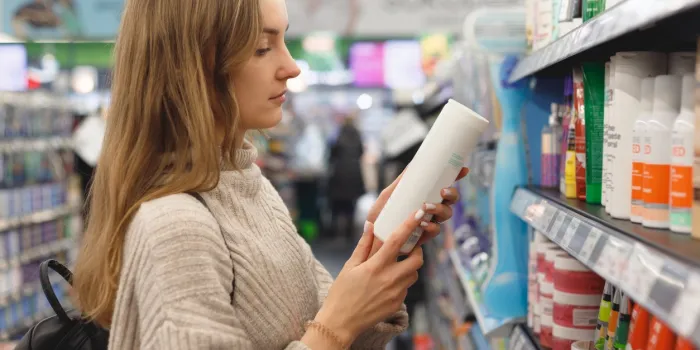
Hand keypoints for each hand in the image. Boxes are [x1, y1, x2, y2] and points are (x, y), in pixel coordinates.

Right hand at [312, 210, 424, 344]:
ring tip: (395, 266)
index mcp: (376, 266)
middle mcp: (389, 279)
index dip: (410, 225)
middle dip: (417, 250)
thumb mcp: (349, 266)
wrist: (341, 323)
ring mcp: (396, 293)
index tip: (419, 213)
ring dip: (409, 266)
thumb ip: (364, 245)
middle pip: (417, 259)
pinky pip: (407, 288)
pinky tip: (387, 283)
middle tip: (408, 248)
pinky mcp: (398, 304)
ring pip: (414, 274)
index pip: (398, 241)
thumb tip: (370, 225)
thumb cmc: (341, 293)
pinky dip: (401, 281)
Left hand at [366, 167, 468, 254]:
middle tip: (442, 192)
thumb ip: (400, 182)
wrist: (371, 237)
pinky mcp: (424, 236)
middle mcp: (430, 208)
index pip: (444, 184)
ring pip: (446, 214)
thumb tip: (411, 166)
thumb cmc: (379, 215)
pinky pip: (435, 230)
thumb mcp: (388, 195)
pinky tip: (423, 223)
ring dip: (440, 209)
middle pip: (451, 200)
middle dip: (452, 194)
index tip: (463, 169)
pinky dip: (432, 226)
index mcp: (425, 195)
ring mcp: (429, 221)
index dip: (456, 177)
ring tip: (426, 207)